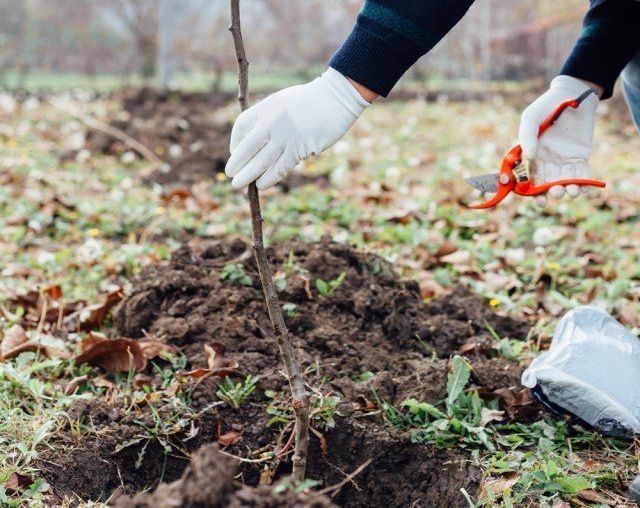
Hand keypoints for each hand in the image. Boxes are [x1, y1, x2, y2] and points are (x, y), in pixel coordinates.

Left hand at [225, 68, 369, 189]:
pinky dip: (268, 179)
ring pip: (261, 161)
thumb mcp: (283, 102)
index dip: (235, 143)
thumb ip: (270, 119)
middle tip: (231, 176)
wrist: (337, 98)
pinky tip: (261, 185)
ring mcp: (286, 135)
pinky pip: (280, 168)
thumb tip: (257, 143)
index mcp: (266, 107)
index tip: (235, 153)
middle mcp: (272, 121)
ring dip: (248, 176)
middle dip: (237, 164)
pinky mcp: (301, 148)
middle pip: (247, 148)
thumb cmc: (311, 101)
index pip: (242, 127)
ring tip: (238, 185)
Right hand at [518, 75, 598, 206]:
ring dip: (567, 190)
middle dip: (551, 193)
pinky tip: (584, 187)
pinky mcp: (579, 157)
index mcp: (532, 157)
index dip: (533, 192)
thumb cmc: (545, 106)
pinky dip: (583, 183)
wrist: (571, 95)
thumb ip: (527, 137)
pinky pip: (581, 174)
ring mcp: (564, 160)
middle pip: (548, 184)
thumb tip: (529, 158)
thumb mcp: (530, 118)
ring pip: (565, 181)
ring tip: (571, 192)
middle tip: (556, 193)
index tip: (538, 199)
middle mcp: (547, 162)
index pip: (530, 179)